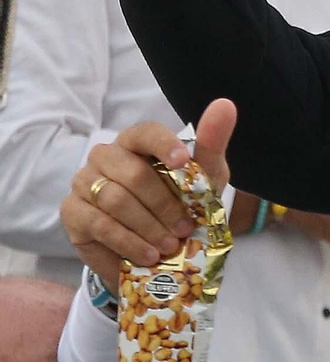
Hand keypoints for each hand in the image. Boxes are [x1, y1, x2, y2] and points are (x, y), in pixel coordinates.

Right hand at [63, 98, 235, 281]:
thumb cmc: (181, 205)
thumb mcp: (204, 178)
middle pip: (133, 173)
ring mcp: (84, 182)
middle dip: (164, 205)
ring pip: (115, 200)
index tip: (183, 163)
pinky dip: (129, 242)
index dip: (164, 145)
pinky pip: (99, 224)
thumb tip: (225, 105)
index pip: (145, 133)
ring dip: (148, 227)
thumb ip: (211, 143)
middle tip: (184, 229)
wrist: (157, 250)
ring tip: (169, 246)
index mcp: (136, 142)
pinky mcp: (73, 212)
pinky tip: (148, 255)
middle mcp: (105, 156)